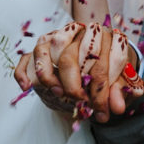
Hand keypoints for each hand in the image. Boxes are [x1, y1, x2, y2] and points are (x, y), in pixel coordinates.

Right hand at [13, 22, 143, 122]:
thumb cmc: (107, 73)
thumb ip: (119, 92)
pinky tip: (27, 87)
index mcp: (101, 35)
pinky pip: (25, 58)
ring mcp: (53, 38)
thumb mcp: (118, 82)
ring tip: (58, 93)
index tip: (102, 111)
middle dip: (73, 85)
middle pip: (69, 56)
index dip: (101, 91)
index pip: (100, 62)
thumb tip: (117, 107)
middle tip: (79, 103)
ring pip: (43, 50)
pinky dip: (24, 73)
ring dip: (48, 76)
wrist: (91, 68)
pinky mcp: (38, 50)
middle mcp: (76, 32)